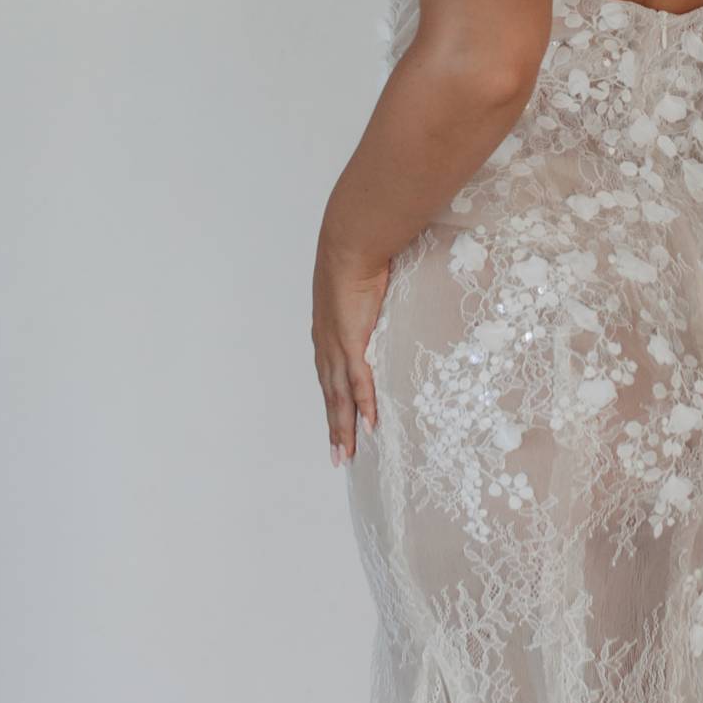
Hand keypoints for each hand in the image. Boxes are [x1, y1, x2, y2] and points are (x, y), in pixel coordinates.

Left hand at [311, 245, 386, 466]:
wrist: (350, 246)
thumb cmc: (356, 260)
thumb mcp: (358, 291)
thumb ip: (365, 308)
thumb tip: (377, 310)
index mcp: (326, 335)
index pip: (329, 378)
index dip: (333, 405)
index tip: (336, 427)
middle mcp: (327, 346)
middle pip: (331, 396)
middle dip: (334, 428)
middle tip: (339, 457)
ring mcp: (337, 346)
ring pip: (340, 397)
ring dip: (344, 427)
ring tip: (349, 454)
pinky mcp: (352, 342)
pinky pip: (359, 381)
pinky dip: (363, 405)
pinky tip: (369, 425)